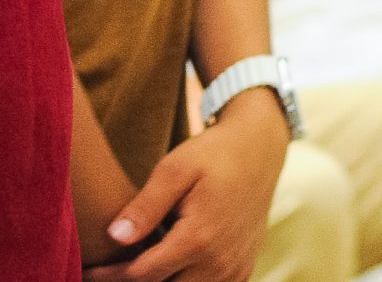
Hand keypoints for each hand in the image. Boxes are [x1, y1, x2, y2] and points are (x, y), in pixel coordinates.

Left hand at [89, 97, 288, 281]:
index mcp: (199, 239)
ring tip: (136, 267)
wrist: (261, 148)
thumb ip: (145, 206)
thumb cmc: (214, 153)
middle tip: (108, 270)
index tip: (85, 271)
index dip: (108, 277)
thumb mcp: (176, 168)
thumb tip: (115, 238)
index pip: (140, 276)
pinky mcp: (242, 270)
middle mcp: (219, 262)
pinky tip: (168, 268)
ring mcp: (234, 270)